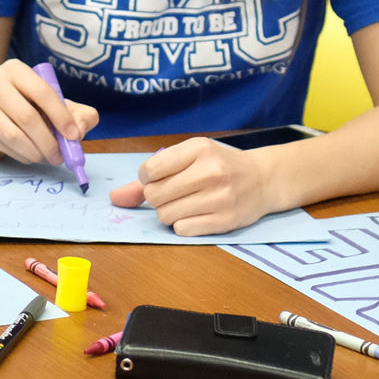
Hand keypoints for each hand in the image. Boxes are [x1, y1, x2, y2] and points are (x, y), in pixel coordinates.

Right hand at [0, 58, 99, 164]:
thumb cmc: (27, 108)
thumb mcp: (57, 107)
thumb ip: (80, 114)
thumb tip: (80, 130)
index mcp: (15, 69)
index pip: (41, 91)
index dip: (61, 116)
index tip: (73, 136)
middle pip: (26, 116)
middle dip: (48, 141)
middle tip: (59, 156)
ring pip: (13, 134)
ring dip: (35, 152)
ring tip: (46, 158)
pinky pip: (2, 145)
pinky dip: (21, 155)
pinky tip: (29, 155)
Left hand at [109, 136, 274, 235]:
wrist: (263, 180)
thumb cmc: (220, 166)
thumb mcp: (190, 158)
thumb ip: (151, 176)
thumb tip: (115, 198)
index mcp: (199, 149)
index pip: (149, 171)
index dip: (148, 179)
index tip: (161, 178)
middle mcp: (211, 171)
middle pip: (155, 196)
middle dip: (157, 198)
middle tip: (175, 193)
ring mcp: (220, 197)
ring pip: (166, 215)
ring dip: (169, 213)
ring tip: (187, 203)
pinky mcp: (226, 220)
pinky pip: (183, 229)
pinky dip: (183, 225)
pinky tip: (197, 214)